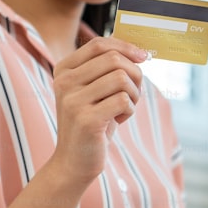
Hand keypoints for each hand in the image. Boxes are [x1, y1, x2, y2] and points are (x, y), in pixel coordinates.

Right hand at [49, 37, 148, 185]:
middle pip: (114, 60)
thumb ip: (107, 69)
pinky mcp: (87, 120)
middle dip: (135, 75)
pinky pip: (123, 100)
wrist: (73, 162)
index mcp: (63, 70)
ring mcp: (73, 101)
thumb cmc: (91, 123)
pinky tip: (119, 121)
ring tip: (126, 108)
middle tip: (133, 93)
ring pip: (121, 79)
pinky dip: (129, 110)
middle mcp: (64, 82)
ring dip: (134, 94)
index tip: (144, 57)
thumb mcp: (94, 91)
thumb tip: (137, 49)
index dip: (126, 47)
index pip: (99, 44)